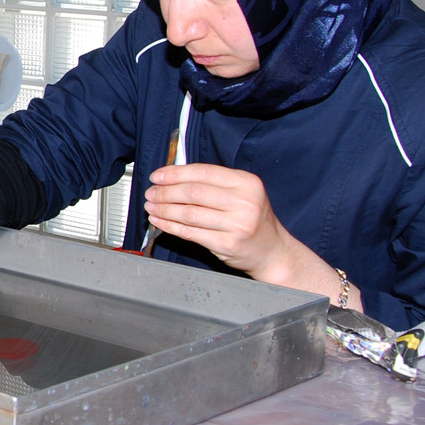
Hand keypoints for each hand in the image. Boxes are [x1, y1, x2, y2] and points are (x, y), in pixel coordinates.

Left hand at [145, 162, 330, 288]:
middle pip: (193, 192)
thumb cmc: (253, 220)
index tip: (158, 176)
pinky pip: (190, 233)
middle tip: (151, 193)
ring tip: (152, 207)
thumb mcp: (243, 194)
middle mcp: (244, 202)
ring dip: (164, 209)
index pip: (203, 172)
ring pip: (189, 213)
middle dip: (166, 192)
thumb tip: (173, 177)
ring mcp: (237, 224)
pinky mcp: (227, 244)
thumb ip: (214, 184)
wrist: (272, 252)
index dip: (176, 173)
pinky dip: (170, 226)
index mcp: (247, 183)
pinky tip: (160, 222)